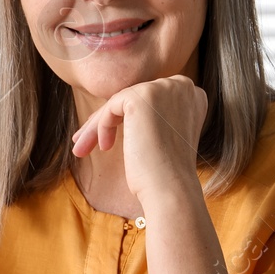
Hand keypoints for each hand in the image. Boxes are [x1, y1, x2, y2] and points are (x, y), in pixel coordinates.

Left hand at [69, 76, 207, 204]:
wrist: (171, 187)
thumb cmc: (166, 171)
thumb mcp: (165, 135)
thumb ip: (154, 116)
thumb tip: (119, 110)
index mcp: (192, 95)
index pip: (149, 100)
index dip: (126, 118)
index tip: (109, 136)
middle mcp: (181, 86)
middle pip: (132, 98)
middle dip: (106, 120)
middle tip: (84, 140)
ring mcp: (163, 88)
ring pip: (118, 103)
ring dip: (97, 126)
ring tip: (82, 148)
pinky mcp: (143, 96)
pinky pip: (111, 107)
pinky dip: (102, 127)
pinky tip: (104, 147)